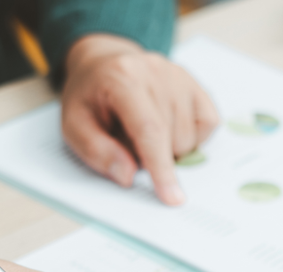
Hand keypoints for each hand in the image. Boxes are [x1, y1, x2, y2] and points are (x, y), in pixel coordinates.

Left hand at [61, 34, 219, 205]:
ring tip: (144, 131)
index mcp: (123, 78)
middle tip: (128, 142)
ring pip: (191, 138)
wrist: (105, 63)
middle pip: (172, 139)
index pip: (149, 130)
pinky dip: (191, 137)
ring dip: (169, 148)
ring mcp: (180, 77)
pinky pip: (208, 125)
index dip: (160, 167)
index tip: (171, 198)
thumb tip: (128, 176)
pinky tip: (169, 127)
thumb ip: (97, 152)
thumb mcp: (74, 126)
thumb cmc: (90, 98)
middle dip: (152, 157)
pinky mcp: (196, 85)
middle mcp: (157, 72)